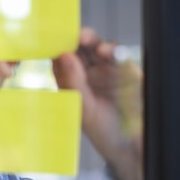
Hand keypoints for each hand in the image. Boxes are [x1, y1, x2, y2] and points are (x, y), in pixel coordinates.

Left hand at [52, 27, 141, 165]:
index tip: (48, 36)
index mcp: (71, 80)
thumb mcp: (82, 108)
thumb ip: (73, 82)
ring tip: (84, 38)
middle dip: (72, 38)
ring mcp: (107, 69)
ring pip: (97, 47)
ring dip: (90, 39)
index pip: (60, 58)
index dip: (54, 46)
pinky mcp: (126, 70)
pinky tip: (105, 50)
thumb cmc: (103, 129)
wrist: (131, 145)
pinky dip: (112, 49)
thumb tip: (64, 55)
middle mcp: (88, 72)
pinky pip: (119, 54)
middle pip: (78, 48)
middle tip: (67, 33)